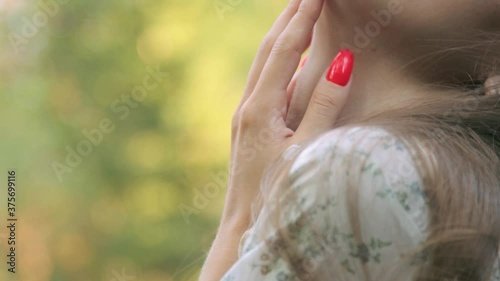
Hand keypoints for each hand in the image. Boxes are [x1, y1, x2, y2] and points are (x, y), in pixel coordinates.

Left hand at [225, 0, 353, 225]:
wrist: (244, 225)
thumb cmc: (279, 194)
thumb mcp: (308, 149)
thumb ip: (325, 105)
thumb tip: (342, 62)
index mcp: (260, 109)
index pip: (284, 51)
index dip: (302, 20)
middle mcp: (247, 107)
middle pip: (268, 50)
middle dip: (288, 18)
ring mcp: (244, 116)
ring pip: (263, 64)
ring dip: (281, 36)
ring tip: (299, 15)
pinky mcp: (248, 126)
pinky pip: (264, 82)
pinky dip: (279, 61)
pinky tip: (291, 59)